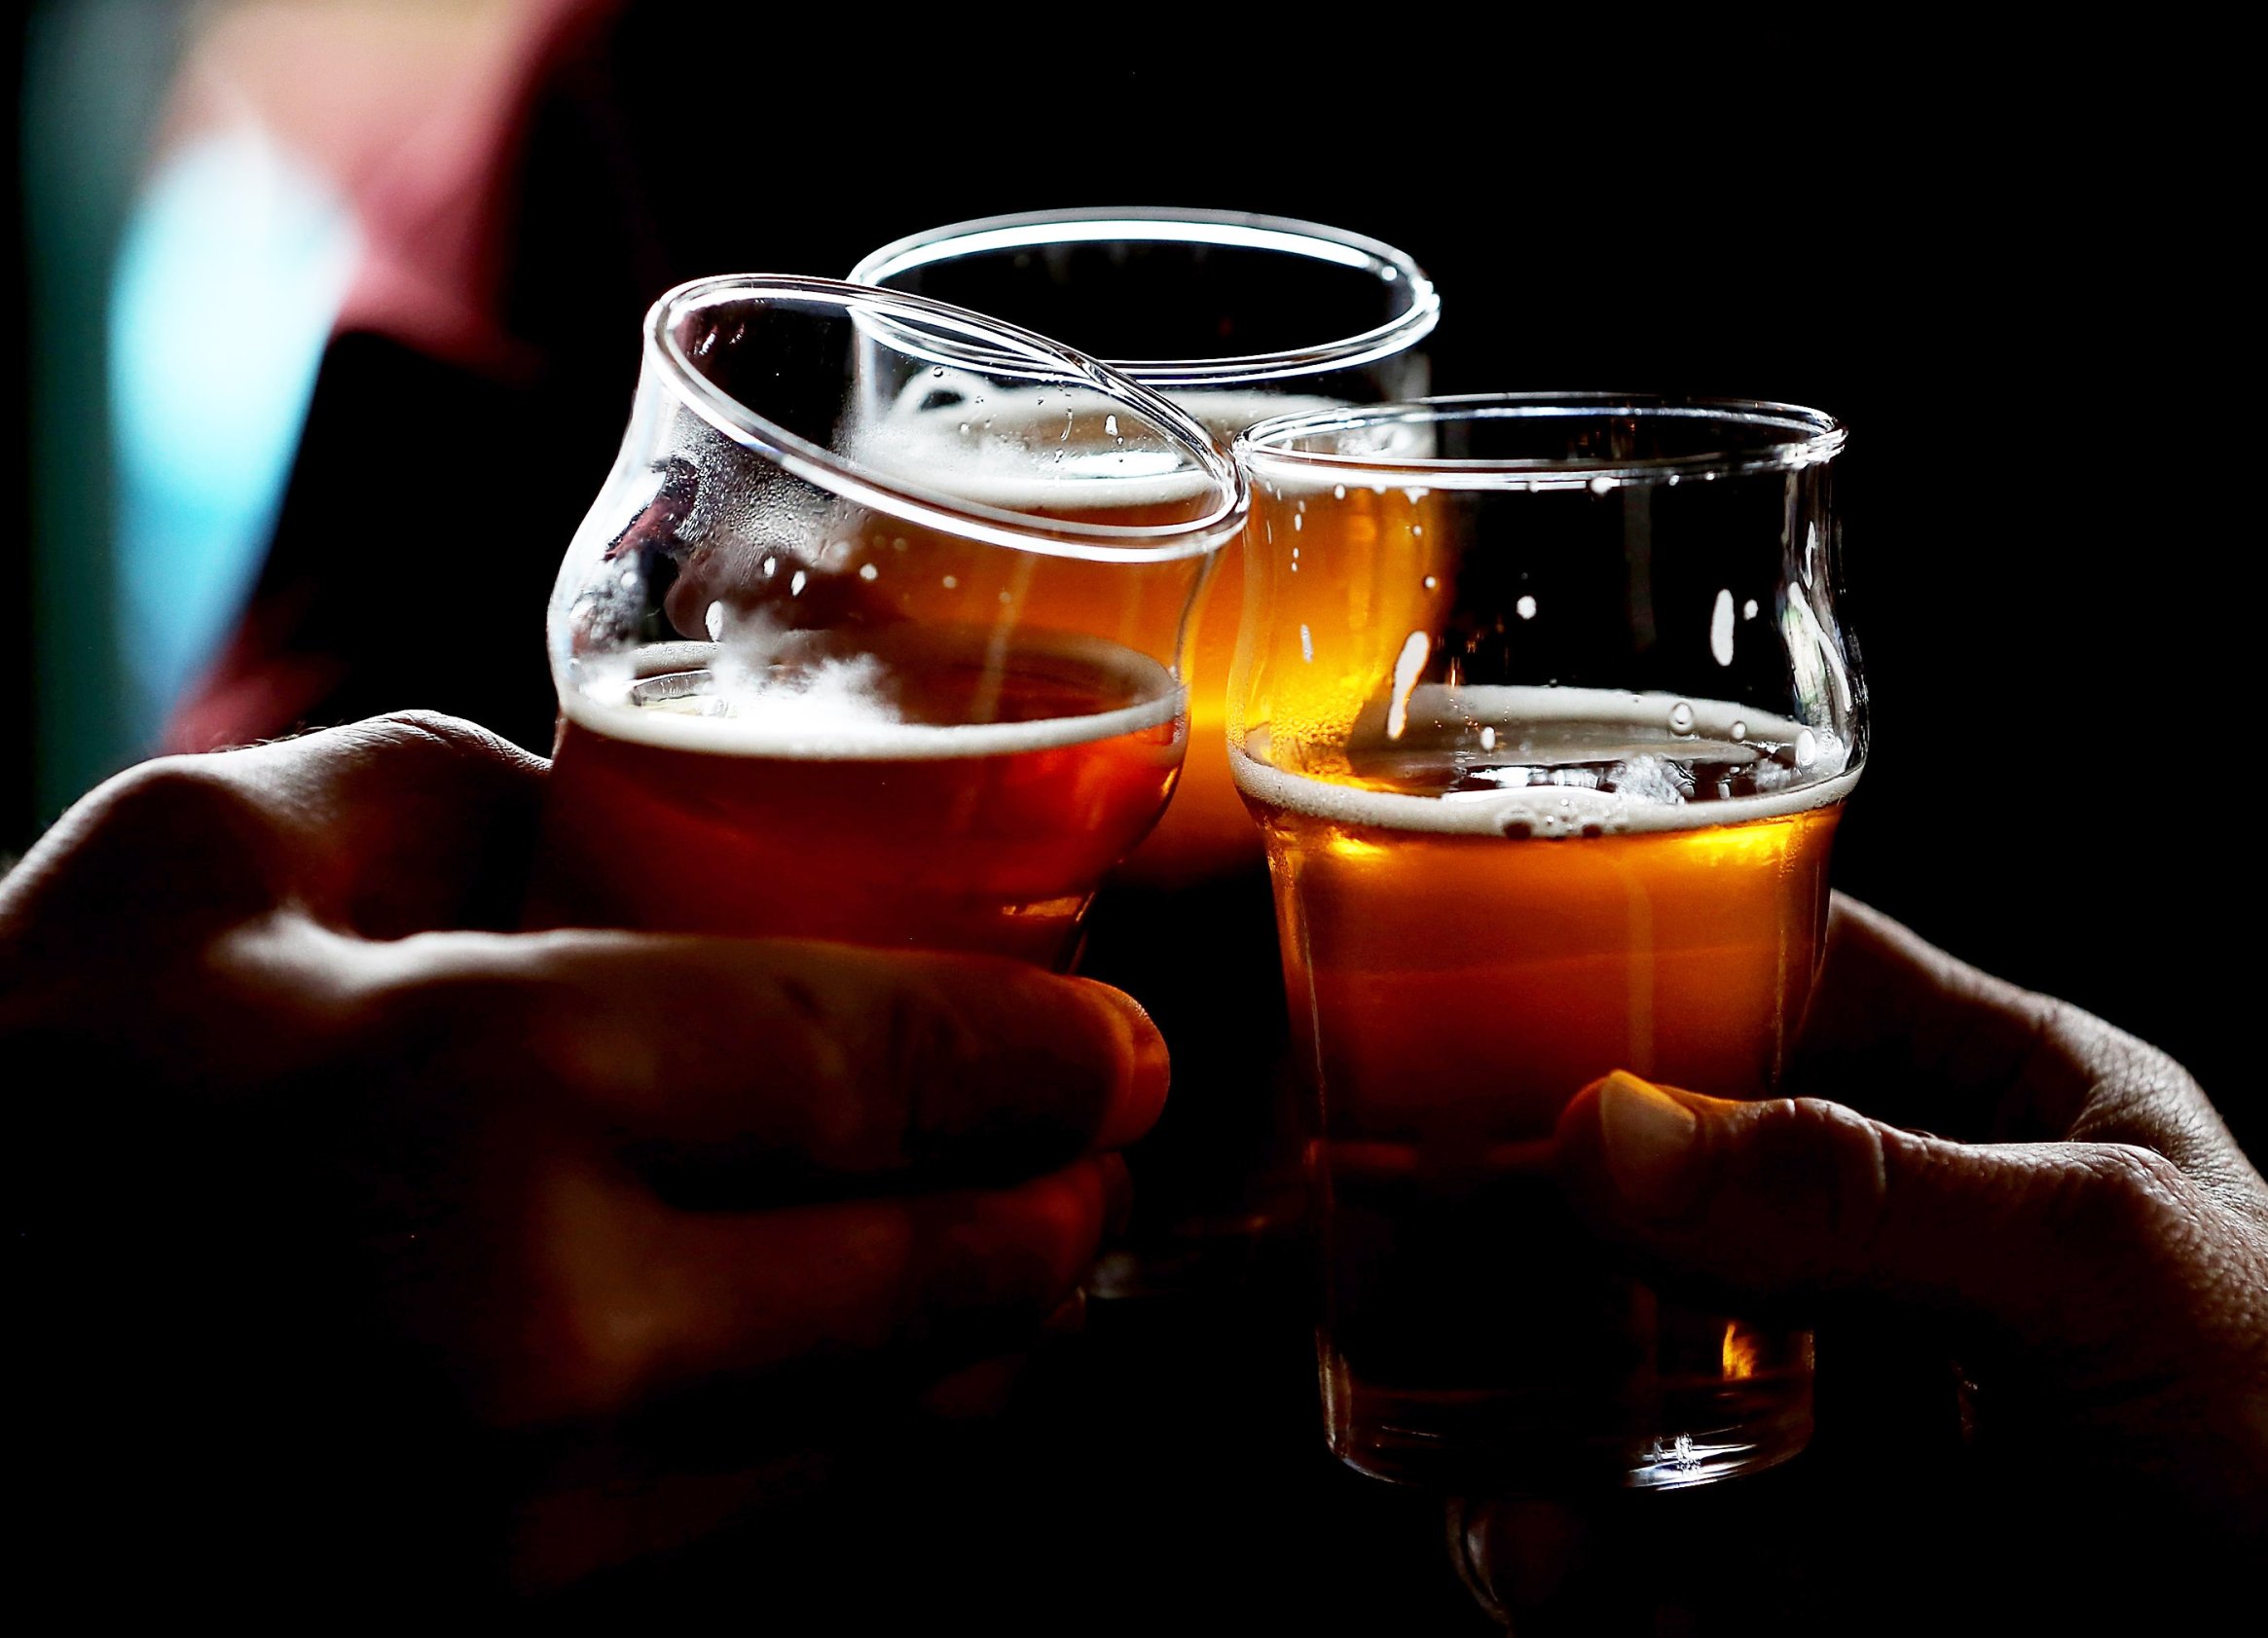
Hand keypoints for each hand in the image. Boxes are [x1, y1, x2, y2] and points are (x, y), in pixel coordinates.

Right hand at [3, 713, 1159, 1598]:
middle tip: (1101, 1158)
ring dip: (981, 1354)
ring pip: (878, 1449)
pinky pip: (757, 1550)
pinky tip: (848, 1391)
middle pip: (931, 1286)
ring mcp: (521, 1550)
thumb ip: (455, 798)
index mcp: (485, 1095)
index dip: (1045, 1062)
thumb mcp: (195, 862)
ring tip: (1010, 1266)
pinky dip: (843, 1460)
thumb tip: (631, 825)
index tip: (1122, 1056)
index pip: (882, 1071)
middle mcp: (537, 1346)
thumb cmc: (8, 1103)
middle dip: (1057, 1218)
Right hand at [1459, 895, 2267, 1625]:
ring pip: (1629, 1361)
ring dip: (1520, 1403)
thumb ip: (1853, 1191)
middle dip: (1526, 1207)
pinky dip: (1579, 1554)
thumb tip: (1600, 1134)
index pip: (1791, 974)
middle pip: (1663, 1177)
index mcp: (1990, 1103)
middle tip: (1392, 1225)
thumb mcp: (2092, 1260)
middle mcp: (1897, 1234)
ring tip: (1482, 1480)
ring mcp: (1857, 1395)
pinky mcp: (1832, 1550)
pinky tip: (1538, 1570)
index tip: (1486, 953)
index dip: (1645, 949)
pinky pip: (1661, 1531)